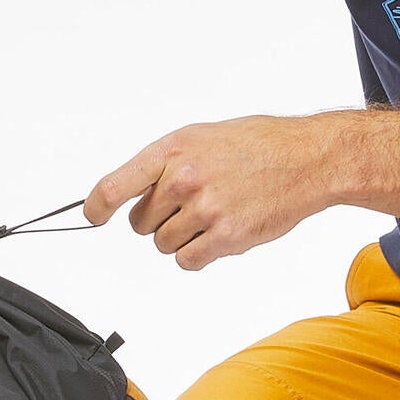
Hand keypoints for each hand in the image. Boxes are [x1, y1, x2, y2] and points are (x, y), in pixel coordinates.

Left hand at [84, 115, 335, 270]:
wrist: (305, 159)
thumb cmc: (257, 145)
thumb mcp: (201, 138)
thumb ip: (165, 164)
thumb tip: (132, 192)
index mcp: (172, 151)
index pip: (115, 186)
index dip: (98, 207)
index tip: (93, 216)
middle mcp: (184, 179)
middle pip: (140, 223)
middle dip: (158, 219)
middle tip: (190, 204)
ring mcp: (204, 210)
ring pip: (164, 244)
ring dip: (181, 237)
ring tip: (212, 214)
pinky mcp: (225, 237)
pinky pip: (187, 261)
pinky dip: (198, 254)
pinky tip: (219, 233)